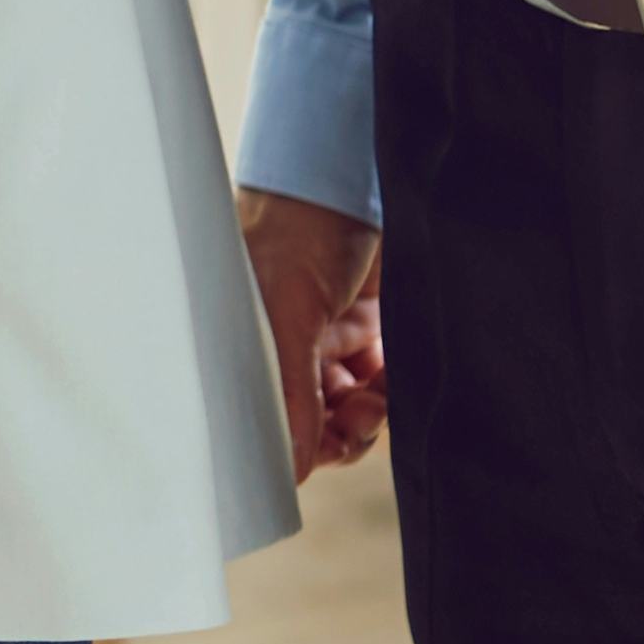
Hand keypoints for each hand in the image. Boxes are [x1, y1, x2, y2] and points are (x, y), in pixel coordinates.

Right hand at [241, 186, 386, 477]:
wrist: (347, 174)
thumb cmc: (297, 231)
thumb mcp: (291, 315)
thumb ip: (294, 392)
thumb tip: (293, 468)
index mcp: (254, 346)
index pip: (270, 417)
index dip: (296, 443)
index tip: (322, 449)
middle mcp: (286, 347)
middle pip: (314, 421)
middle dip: (340, 430)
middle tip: (361, 418)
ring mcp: (329, 337)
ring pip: (352, 405)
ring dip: (370, 411)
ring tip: (378, 395)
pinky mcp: (369, 323)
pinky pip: (382, 378)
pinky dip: (390, 385)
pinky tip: (389, 373)